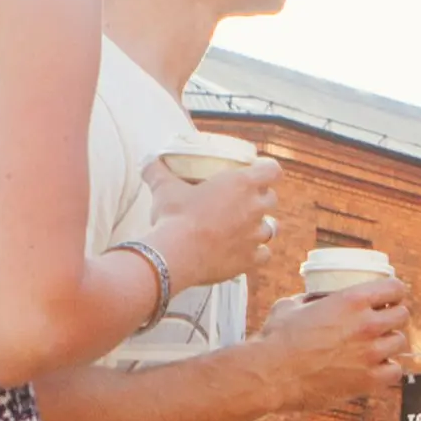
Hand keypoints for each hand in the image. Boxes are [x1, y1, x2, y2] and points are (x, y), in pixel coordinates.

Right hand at [141, 155, 290, 295]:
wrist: (176, 254)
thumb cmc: (174, 217)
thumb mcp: (164, 188)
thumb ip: (158, 170)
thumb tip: (148, 161)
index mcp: (241, 184)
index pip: (272, 170)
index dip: (267, 169)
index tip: (259, 171)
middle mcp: (254, 208)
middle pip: (271, 199)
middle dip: (260, 199)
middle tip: (244, 201)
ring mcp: (254, 236)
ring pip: (271, 228)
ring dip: (259, 227)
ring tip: (244, 228)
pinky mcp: (248, 259)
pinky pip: (263, 255)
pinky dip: (256, 253)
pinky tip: (244, 252)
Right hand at [258, 280, 414, 408]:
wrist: (271, 375)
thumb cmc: (276, 340)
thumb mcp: (291, 306)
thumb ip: (310, 300)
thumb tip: (313, 300)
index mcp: (351, 300)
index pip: (394, 288)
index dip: (394, 292)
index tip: (390, 298)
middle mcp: (366, 324)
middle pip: (402, 315)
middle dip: (393, 317)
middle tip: (382, 323)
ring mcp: (370, 353)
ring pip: (400, 342)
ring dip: (389, 343)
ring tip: (376, 347)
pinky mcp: (368, 380)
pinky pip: (395, 371)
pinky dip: (388, 369)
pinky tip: (375, 368)